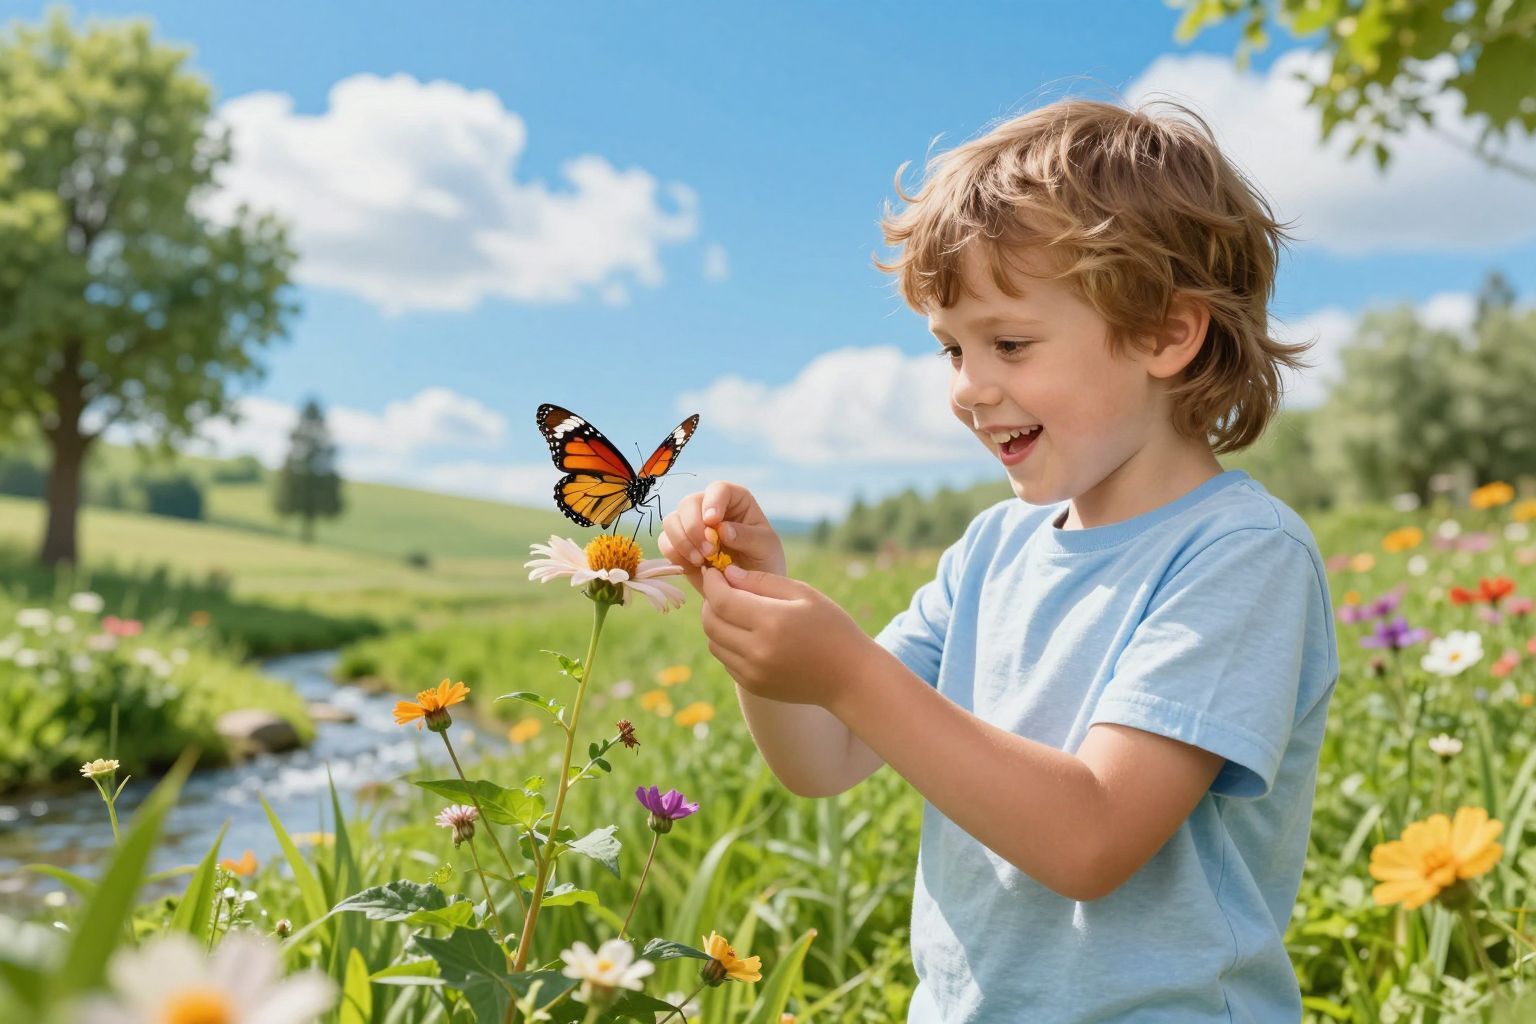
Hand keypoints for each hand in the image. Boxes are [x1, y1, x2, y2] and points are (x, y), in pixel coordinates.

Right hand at [658, 482, 785, 595]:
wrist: (749, 589)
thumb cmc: (763, 562)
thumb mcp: (765, 548)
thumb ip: (747, 537)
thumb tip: (722, 529)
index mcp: (734, 500)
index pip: (718, 489)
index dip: (712, 502)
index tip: (713, 522)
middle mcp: (709, 507)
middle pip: (688, 503)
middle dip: (694, 527)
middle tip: (709, 552)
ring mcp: (691, 525)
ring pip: (671, 521)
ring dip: (683, 541)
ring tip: (701, 561)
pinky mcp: (679, 545)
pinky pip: (665, 542)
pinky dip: (675, 554)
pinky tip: (694, 566)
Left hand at [698, 564, 870, 709]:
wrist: (850, 677)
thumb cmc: (832, 628)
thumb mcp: (804, 594)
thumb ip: (763, 581)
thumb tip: (728, 573)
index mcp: (771, 621)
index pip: (722, 600)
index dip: (712, 582)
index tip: (713, 571)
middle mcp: (757, 650)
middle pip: (711, 623)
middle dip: (709, 602)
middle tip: (721, 589)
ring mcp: (753, 672)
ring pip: (714, 643)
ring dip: (716, 623)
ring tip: (733, 611)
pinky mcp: (754, 685)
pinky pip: (726, 660)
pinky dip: (727, 643)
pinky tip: (745, 633)